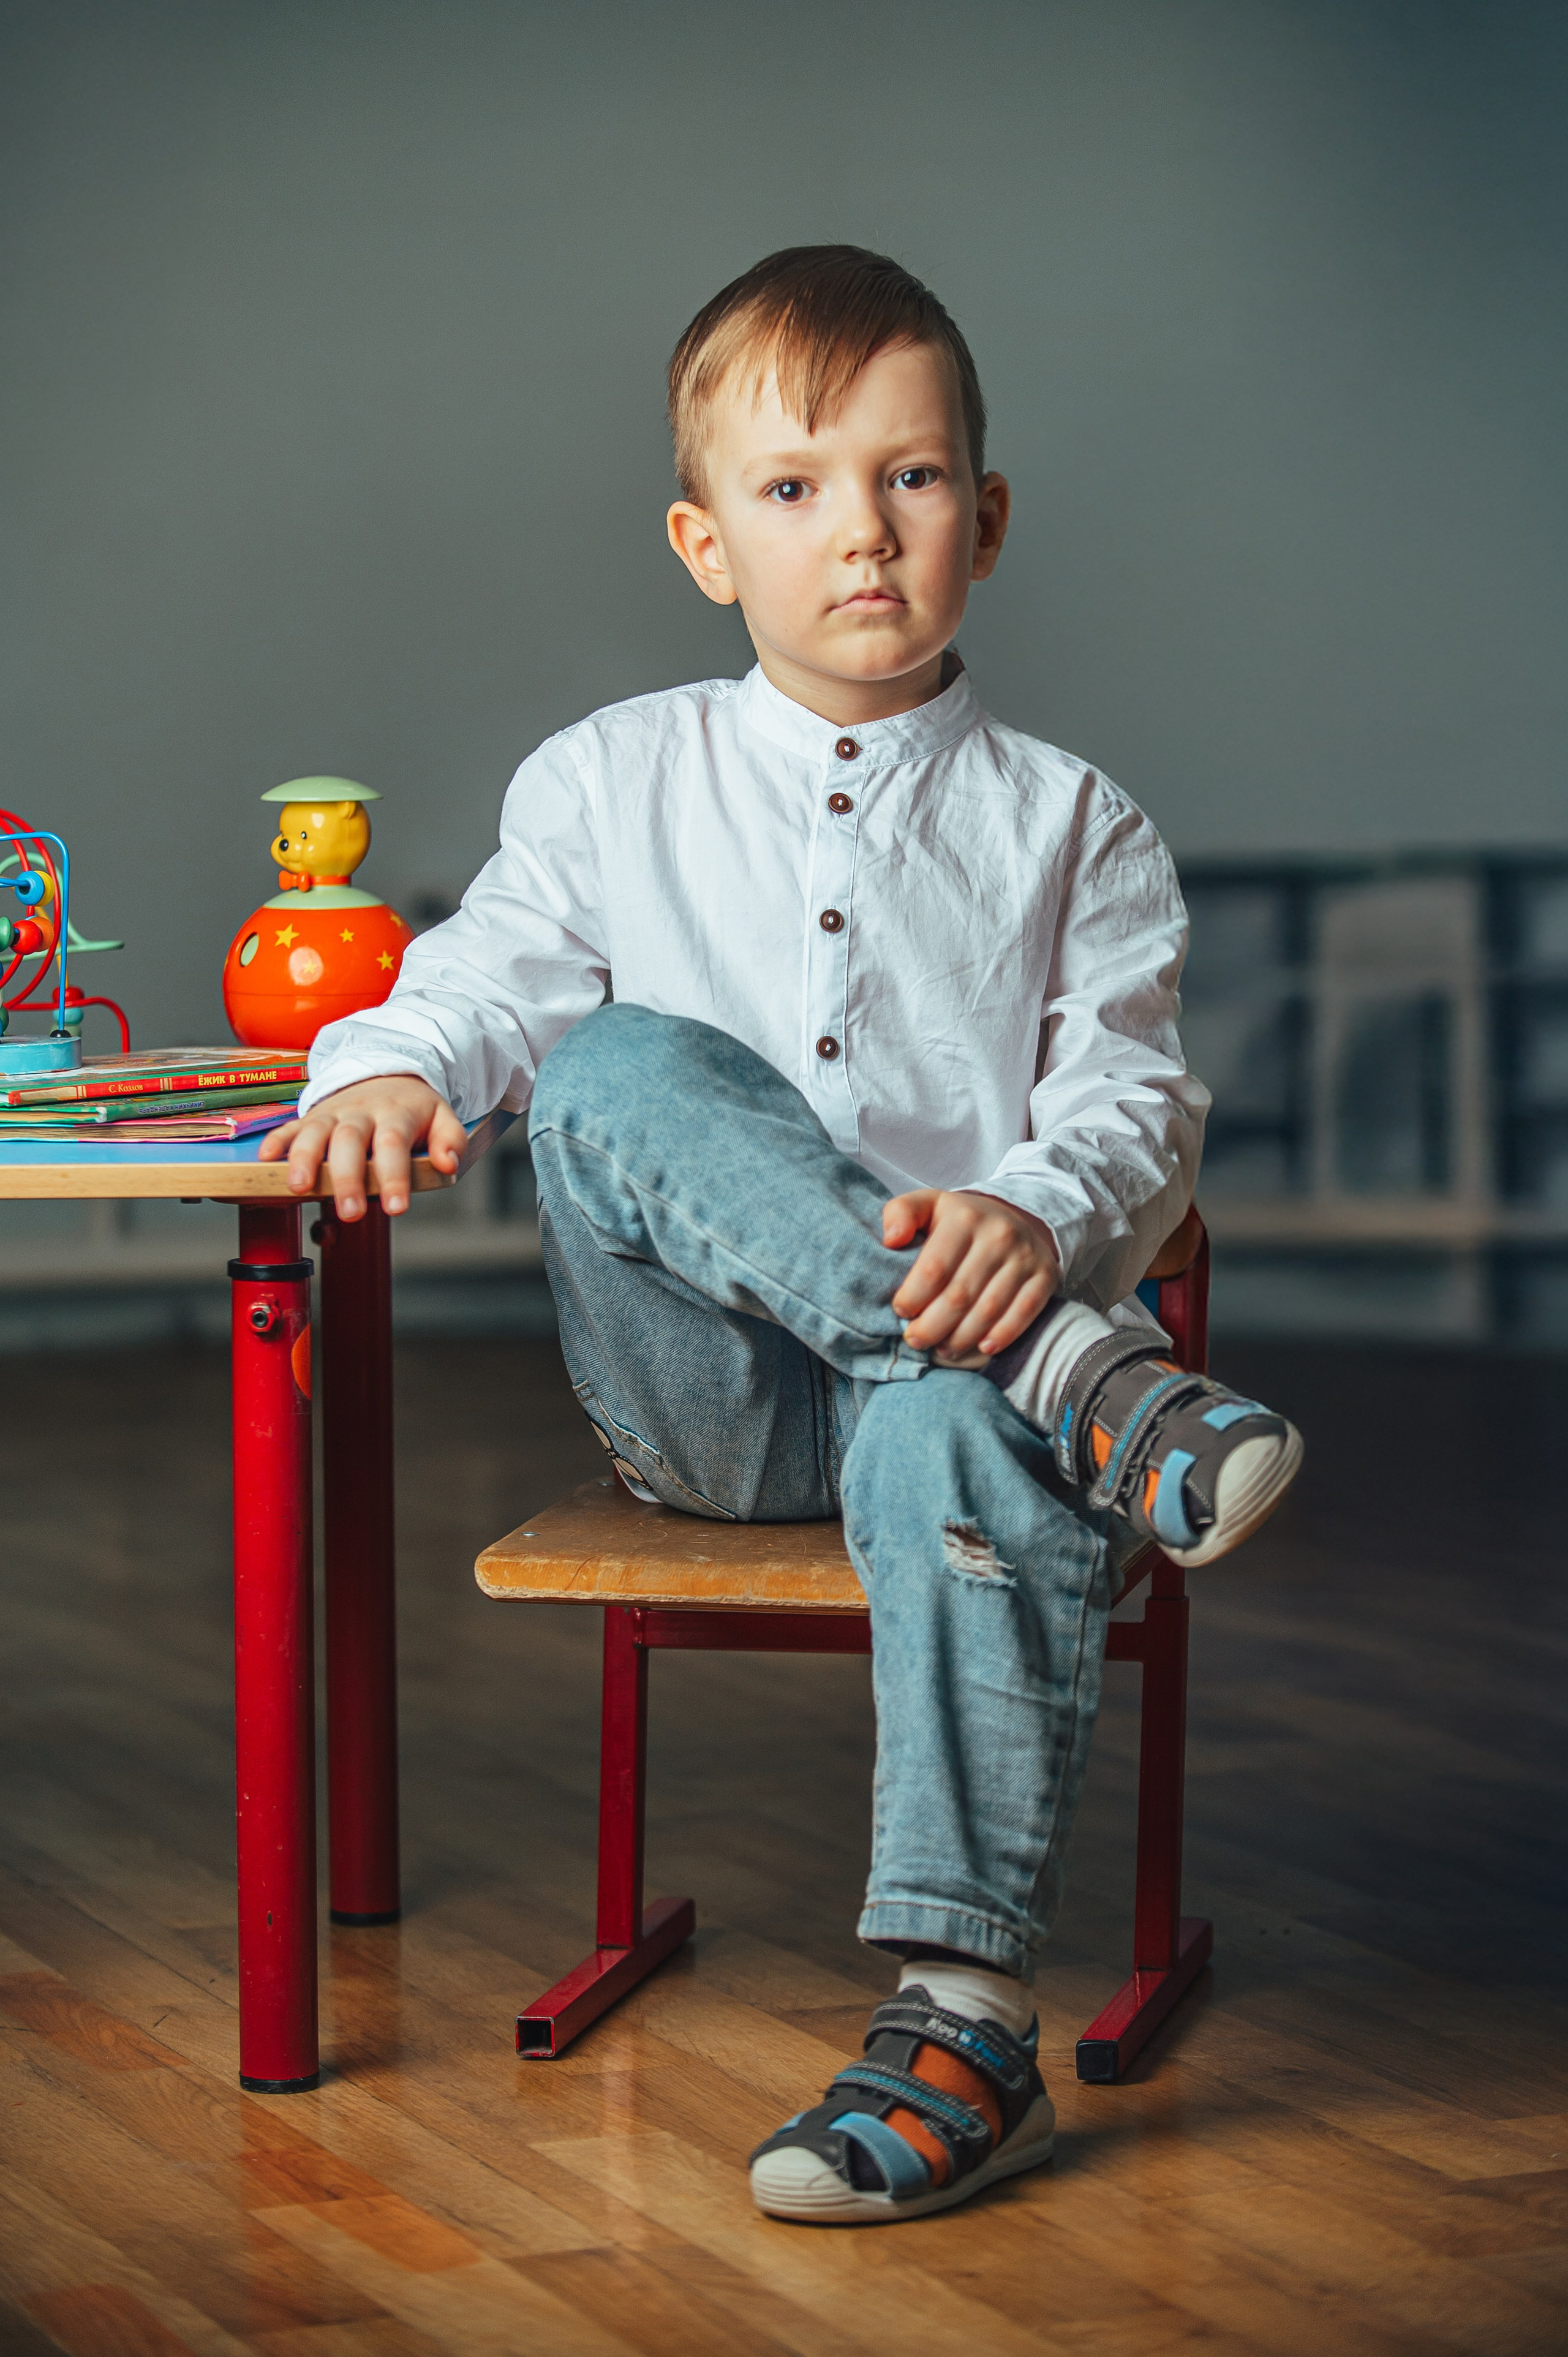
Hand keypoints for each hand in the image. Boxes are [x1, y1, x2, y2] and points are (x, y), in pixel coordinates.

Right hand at [258, 1074, 465, 1219]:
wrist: (386, 1070)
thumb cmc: (412, 1106)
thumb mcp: (442, 1116)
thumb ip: (450, 1140)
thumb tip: (448, 1163)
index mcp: (395, 1115)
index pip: (393, 1145)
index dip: (393, 1176)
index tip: (395, 1207)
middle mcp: (360, 1113)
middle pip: (350, 1142)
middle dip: (348, 1178)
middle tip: (350, 1213)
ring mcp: (332, 1114)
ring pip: (314, 1133)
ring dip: (303, 1159)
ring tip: (298, 1188)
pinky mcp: (311, 1117)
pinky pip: (289, 1126)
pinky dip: (275, 1141)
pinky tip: (266, 1159)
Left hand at [884, 1189, 1059, 1357]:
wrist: (1014, 1218)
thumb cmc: (958, 1221)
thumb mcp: (927, 1205)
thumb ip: (900, 1213)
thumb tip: (891, 1240)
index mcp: (963, 1217)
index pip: (933, 1269)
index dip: (913, 1297)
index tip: (901, 1312)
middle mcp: (998, 1235)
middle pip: (959, 1295)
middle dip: (932, 1326)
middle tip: (916, 1340)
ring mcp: (1024, 1256)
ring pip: (988, 1309)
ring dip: (961, 1338)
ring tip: (942, 1349)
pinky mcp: (1045, 1275)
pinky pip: (1024, 1312)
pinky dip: (1002, 1335)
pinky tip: (982, 1347)